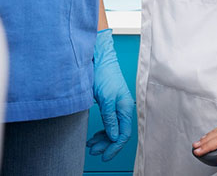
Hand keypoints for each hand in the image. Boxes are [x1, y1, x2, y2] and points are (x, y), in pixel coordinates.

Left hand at [87, 29, 134, 160]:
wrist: (100, 60)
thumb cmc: (105, 75)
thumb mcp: (106, 99)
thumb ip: (110, 118)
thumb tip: (114, 137)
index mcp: (125, 109)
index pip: (123, 134)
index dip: (115, 147)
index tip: (104, 156)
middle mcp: (123, 110)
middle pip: (117, 134)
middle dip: (106, 144)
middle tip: (94, 151)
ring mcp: (116, 107)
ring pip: (112, 130)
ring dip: (103, 139)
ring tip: (91, 145)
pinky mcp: (110, 105)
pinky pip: (108, 123)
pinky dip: (102, 131)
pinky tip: (94, 136)